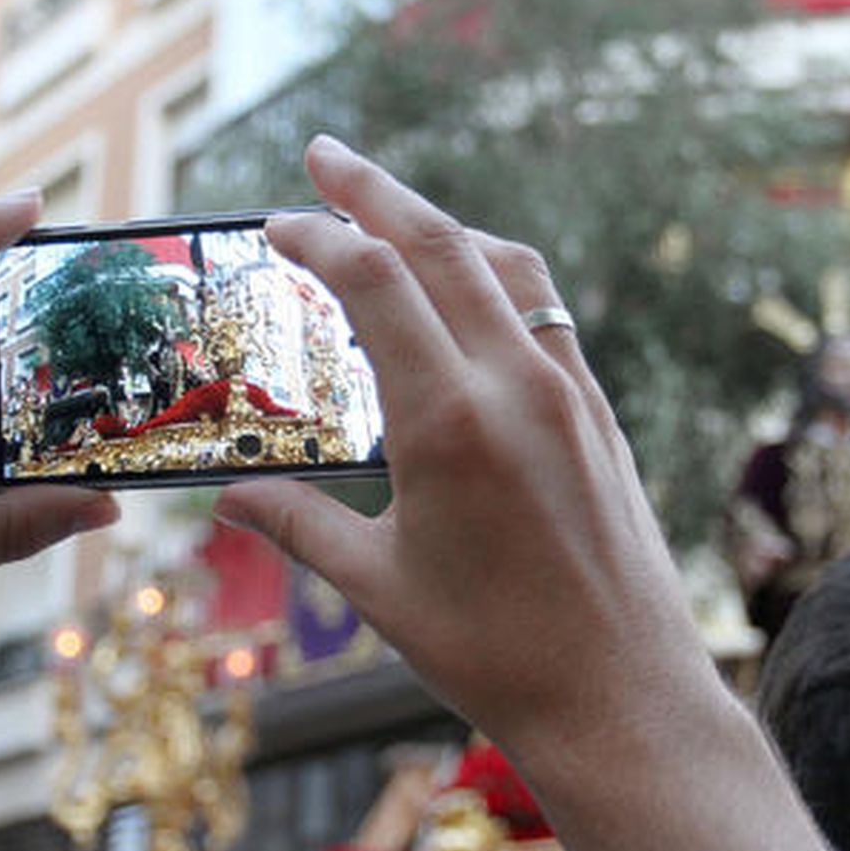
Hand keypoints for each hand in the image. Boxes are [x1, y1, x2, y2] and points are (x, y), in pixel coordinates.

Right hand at [218, 138, 849, 850]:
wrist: (622, 696)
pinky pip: (545, 310)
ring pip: (504, 266)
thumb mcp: (379, 589)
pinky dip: (496, 275)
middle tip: (324, 155)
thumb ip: (298, 525)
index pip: (375, 281)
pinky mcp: (600, 414)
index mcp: (449, 420)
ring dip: (444, 225)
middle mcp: (516, 385)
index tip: (276, 220)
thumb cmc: (495, 653)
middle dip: (376, 190)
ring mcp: (569, 393)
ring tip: (393, 215)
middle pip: (442, 245)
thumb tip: (227, 498)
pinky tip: (471, 293)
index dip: (320, 235)